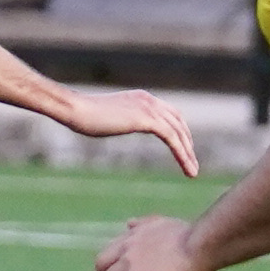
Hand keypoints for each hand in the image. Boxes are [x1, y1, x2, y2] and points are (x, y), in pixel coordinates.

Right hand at [56, 89, 197, 176]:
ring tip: (192, 172)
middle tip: (192, 163)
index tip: (184, 148)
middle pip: (178, 121)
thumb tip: (117, 125)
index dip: (179, 131)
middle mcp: (148, 100)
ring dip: (188, 153)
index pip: (169, 113)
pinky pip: (171, 138)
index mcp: (141, 98)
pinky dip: (182, 153)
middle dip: (187, 143)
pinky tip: (186, 168)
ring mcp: (148, 108)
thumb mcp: (108, 118)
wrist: (76, 110)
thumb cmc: (83, 117)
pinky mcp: (146, 119)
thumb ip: (119, 120)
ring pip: (178, 132)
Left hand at [94, 214, 206, 270]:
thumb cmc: (191, 237)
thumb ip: (144, 224)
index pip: (110, 251)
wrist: (199, 246)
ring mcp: (127, 264)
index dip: (111, 266)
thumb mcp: (163, 223)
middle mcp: (126, 247)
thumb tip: (129, 223)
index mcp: (133, 234)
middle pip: (101, 266)